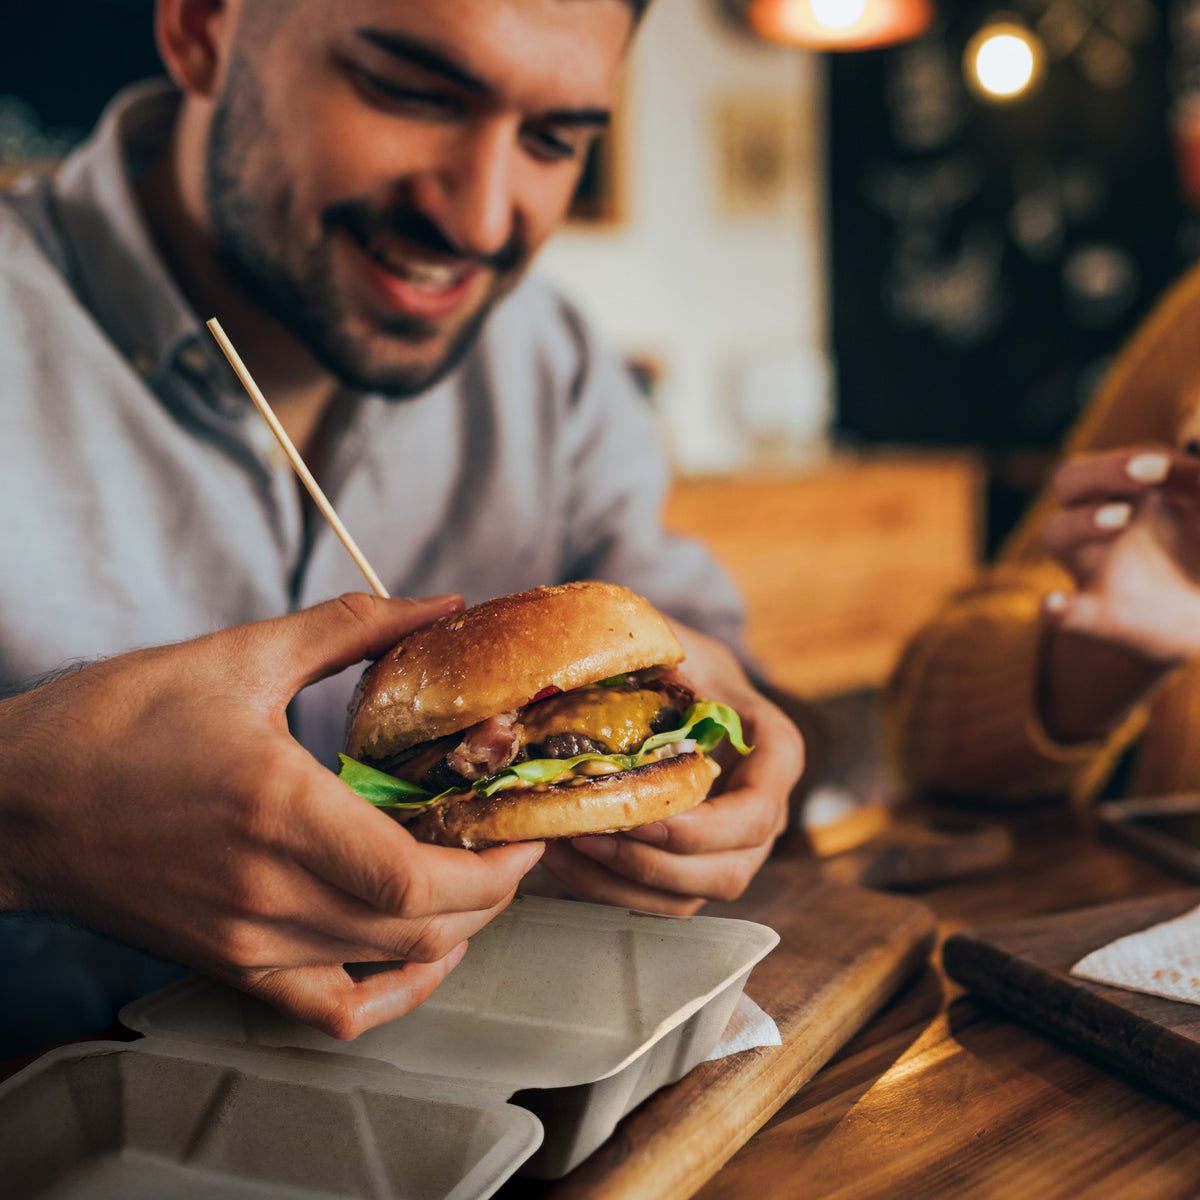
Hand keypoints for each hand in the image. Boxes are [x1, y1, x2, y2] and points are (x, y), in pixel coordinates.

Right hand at [0, 593, 542, 1037]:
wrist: (14, 800)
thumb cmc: (116, 722)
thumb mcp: (240, 657)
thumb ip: (350, 627)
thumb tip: (438, 604)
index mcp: (277, 809)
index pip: (414, 876)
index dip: (491, 868)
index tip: (523, 833)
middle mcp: (266, 891)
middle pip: (418, 929)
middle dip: (491, 897)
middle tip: (515, 850)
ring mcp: (246, 941)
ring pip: (386, 970)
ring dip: (453, 933)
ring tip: (478, 884)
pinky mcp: (228, 964)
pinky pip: (329, 1010)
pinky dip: (389, 993)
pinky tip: (416, 954)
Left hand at [539, 622, 802, 914]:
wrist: (675, 675)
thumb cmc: (675, 655)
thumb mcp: (669, 642)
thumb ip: (645, 655)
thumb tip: (576, 678)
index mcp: (775, 753)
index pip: (755, 811)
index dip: (702, 829)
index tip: (644, 819)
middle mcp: (762, 810)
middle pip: (728, 869)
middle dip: (652, 864)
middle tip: (589, 836)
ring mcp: (729, 846)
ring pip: (689, 896)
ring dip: (621, 884)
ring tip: (563, 849)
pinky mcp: (690, 866)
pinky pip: (656, 899)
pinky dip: (606, 888)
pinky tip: (560, 856)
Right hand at [1040, 446, 1199, 663]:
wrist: (1197, 612)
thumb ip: (1197, 481)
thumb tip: (1187, 455)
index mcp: (1132, 495)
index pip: (1116, 463)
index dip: (1131, 459)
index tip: (1163, 467)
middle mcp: (1103, 525)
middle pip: (1069, 481)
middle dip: (1100, 472)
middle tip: (1141, 474)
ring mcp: (1096, 568)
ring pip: (1056, 532)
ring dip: (1080, 522)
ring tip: (1118, 520)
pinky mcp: (1104, 617)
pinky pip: (1070, 613)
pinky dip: (1059, 609)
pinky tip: (1054, 604)